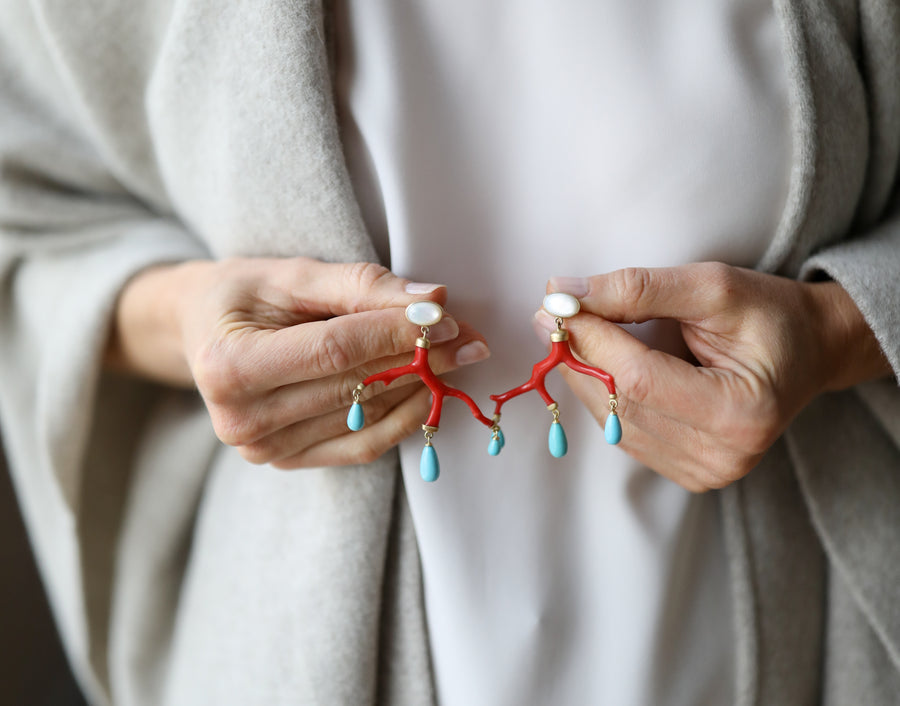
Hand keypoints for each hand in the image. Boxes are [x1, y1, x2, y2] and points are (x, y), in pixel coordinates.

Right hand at [107, 258, 489, 467]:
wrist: (199, 333)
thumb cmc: (240, 294)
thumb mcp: (288, 274)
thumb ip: (358, 285)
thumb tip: (432, 296)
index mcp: (230, 364)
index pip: (335, 349)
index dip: (396, 331)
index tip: (445, 314)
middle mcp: (241, 419)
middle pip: (355, 385)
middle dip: (420, 357)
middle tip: (470, 336)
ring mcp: (263, 450)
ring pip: (365, 417)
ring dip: (420, 385)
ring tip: (458, 356)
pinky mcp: (286, 462)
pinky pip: (361, 447)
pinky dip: (402, 419)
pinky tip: (430, 392)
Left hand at [540, 263, 889, 491]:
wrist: (809, 351)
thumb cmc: (768, 314)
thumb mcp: (712, 286)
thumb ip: (638, 289)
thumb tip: (562, 292)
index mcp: (738, 412)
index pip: (637, 378)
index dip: (589, 339)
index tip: (555, 303)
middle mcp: (721, 455)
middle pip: (619, 404)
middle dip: (578, 355)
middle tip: (552, 315)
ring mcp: (704, 472)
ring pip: (612, 422)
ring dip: (585, 375)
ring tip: (577, 333)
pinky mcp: (687, 473)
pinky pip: (623, 433)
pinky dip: (604, 396)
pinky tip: (603, 365)